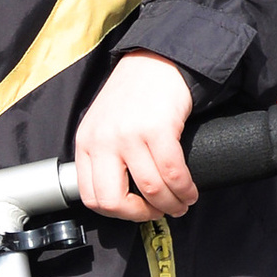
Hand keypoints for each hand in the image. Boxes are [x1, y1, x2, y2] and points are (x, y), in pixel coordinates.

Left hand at [71, 54, 195, 220]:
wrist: (156, 61)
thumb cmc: (133, 95)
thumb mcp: (103, 125)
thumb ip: (103, 157)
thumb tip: (120, 197)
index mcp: (86, 142)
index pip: (90, 196)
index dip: (117, 213)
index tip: (136, 211)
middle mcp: (102, 140)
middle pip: (114, 200)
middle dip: (141, 215)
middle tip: (158, 212)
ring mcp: (129, 135)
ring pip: (150, 189)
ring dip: (170, 204)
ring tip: (181, 203)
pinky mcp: (157, 128)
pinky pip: (173, 172)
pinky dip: (184, 188)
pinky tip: (190, 190)